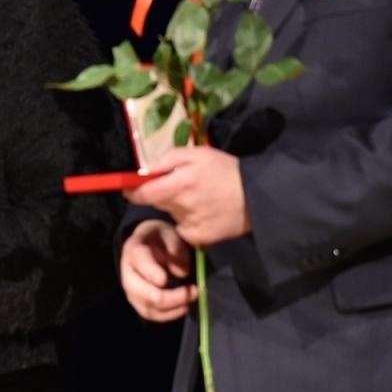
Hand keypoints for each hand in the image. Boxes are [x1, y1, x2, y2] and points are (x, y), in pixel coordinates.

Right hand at [119, 219, 196, 321]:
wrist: (148, 244)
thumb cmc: (160, 238)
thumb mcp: (170, 234)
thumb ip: (175, 249)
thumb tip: (182, 272)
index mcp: (134, 250)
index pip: (140, 262)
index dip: (152, 272)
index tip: (170, 278)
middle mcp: (128, 273)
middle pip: (142, 292)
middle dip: (170, 297)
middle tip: (193, 291)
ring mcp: (131, 289)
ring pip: (147, 307)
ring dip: (172, 308)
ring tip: (191, 300)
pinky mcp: (138, 301)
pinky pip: (150, 314)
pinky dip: (169, 315)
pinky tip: (184, 307)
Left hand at [125, 146, 250, 246]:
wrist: (259, 196)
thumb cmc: (226, 170)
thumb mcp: (198, 154)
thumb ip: (168, 159)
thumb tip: (143, 169)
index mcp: (182, 182)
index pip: (143, 193)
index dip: (133, 191)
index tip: (131, 188)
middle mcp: (184, 205)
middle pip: (156, 202)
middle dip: (161, 194)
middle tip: (180, 186)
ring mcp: (191, 224)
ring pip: (171, 214)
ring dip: (177, 206)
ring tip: (199, 198)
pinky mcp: (199, 238)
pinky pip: (182, 229)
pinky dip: (187, 221)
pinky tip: (204, 212)